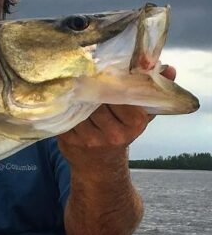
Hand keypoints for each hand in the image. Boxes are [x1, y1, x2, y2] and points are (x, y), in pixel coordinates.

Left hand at [57, 64, 175, 163]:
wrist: (100, 166)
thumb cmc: (121, 132)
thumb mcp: (141, 114)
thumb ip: (153, 91)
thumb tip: (168, 69)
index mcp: (135, 122)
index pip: (120, 93)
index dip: (110, 81)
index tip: (104, 72)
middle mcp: (113, 133)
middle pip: (99, 99)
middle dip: (92, 87)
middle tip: (87, 75)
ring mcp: (90, 139)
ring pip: (81, 106)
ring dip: (78, 96)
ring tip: (76, 86)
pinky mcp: (70, 141)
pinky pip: (65, 117)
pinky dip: (66, 107)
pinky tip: (67, 101)